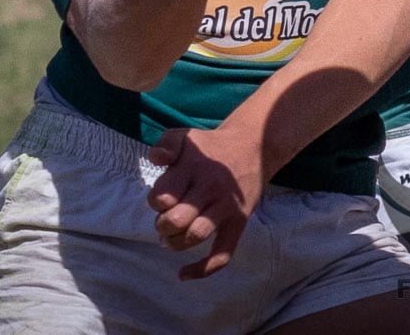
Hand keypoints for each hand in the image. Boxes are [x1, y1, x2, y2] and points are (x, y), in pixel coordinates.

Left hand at [146, 124, 265, 276]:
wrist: (254, 147)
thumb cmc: (212, 146)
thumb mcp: (186, 136)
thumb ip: (165, 144)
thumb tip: (156, 159)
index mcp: (194, 168)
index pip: (162, 197)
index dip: (156, 201)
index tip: (163, 199)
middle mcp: (210, 188)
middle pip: (176, 220)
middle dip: (163, 225)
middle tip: (166, 220)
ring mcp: (226, 207)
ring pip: (195, 236)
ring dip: (176, 243)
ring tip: (173, 237)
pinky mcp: (239, 222)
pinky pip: (223, 254)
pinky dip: (202, 269)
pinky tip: (184, 274)